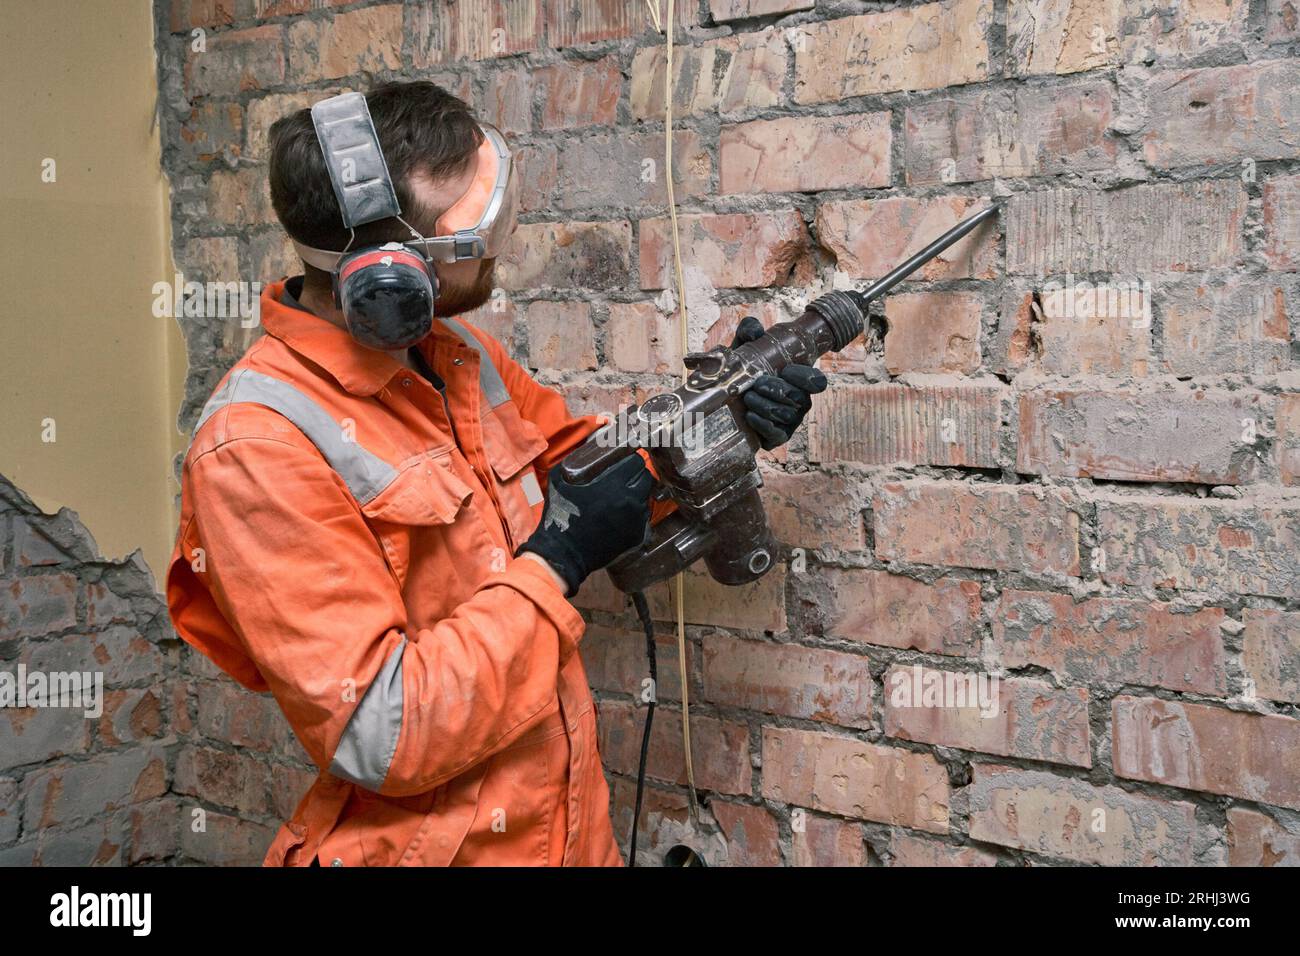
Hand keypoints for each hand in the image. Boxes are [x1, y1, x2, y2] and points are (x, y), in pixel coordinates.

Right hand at [517, 453, 653, 595]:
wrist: (564, 552)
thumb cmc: (561, 516)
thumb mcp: (558, 480)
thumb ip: (570, 462)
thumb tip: (580, 453)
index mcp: (614, 483)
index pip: (636, 462)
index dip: (631, 459)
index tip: (625, 461)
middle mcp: (630, 500)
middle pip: (646, 478)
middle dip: (637, 475)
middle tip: (625, 478)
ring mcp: (636, 520)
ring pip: (646, 498)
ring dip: (637, 495)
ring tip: (622, 498)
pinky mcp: (637, 536)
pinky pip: (643, 519)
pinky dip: (635, 515)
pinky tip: (622, 516)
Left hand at [730, 316, 827, 449]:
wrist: (726, 395)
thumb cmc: (744, 368)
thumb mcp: (745, 346)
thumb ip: (750, 330)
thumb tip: (755, 332)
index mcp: (799, 381)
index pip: (817, 382)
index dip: (805, 377)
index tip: (786, 369)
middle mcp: (799, 402)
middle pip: (799, 399)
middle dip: (778, 390)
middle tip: (757, 384)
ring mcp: (790, 421)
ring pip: (786, 416)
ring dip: (766, 406)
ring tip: (748, 398)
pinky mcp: (777, 437)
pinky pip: (777, 435)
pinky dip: (763, 425)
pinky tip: (749, 416)